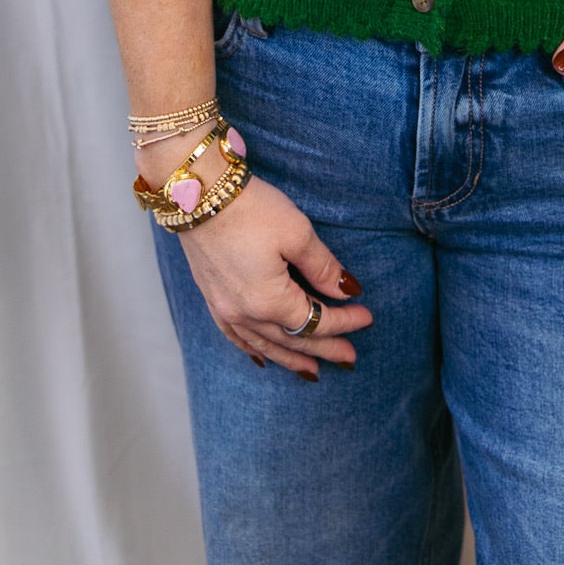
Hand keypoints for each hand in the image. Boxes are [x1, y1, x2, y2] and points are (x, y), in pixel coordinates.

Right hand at [177, 172, 372, 380]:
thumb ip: (322, 267)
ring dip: (290, 358)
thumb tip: (345, 290)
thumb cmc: (250, 209)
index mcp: (270, 301)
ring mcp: (224, 310)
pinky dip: (254, 350)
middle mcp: (245, 314)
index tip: (367, 317)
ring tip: (312, 370)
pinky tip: (262, 356)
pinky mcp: (211, 299)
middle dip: (324, 349)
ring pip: (264, 345)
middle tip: (349, 359)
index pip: (316, 320)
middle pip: (292, 340)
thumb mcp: (297, 232)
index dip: (344, 321)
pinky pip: (236, 337)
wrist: (197, 194)